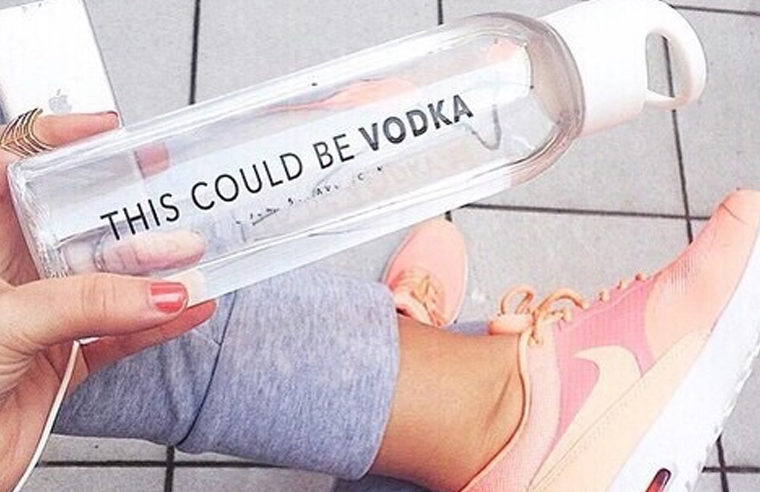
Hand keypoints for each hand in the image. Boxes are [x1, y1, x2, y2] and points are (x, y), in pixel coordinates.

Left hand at [0, 113, 215, 488]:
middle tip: (165, 191)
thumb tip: (160, 292)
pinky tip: (191, 308)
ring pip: (108, 281)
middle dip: (124, 208)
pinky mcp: (67, 357)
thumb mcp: (9, 321)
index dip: (56, 141)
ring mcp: (44, 314)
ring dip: (154, 272)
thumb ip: (87, 303)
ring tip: (192, 256)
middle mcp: (13, 273)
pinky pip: (123, 333)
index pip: (12, 168)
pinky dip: (159, 325)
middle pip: (76, 223)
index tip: (109, 133)